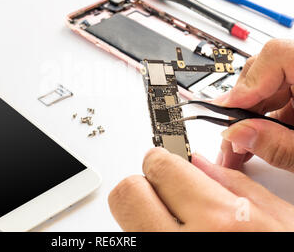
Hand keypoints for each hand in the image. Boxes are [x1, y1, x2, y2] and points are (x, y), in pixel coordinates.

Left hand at [108, 148, 293, 230]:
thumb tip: (198, 163)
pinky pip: (137, 246)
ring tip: (179, 227)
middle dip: (143, 186)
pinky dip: (152, 238)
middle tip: (164, 193)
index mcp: (222, 224)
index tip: (163, 164)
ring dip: (147, 218)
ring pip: (126, 225)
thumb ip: (235, 186)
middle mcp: (184, 248)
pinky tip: (180, 241)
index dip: (160, 161)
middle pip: (126, 195)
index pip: (159, 168)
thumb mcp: (282, 223)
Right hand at [215, 39, 293, 170]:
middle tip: (229, 140)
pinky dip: (264, 121)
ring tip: (238, 150)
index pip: (275, 56)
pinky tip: (254, 142)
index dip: (246, 84)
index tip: (228, 111)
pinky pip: (279, 99)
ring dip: (248, 120)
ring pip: (267, 89)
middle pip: (264, 75)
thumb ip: (278, 146)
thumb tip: (237, 133)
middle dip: (241, 111)